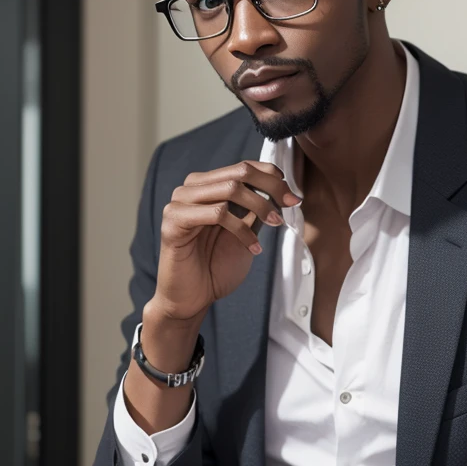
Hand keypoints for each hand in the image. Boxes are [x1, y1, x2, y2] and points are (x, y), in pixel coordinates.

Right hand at [151, 160, 301, 321]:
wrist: (192, 298)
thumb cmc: (215, 267)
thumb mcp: (245, 232)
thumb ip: (256, 210)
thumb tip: (282, 191)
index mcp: (207, 186)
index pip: (243, 167)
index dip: (272, 177)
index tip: (293, 197)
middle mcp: (191, 188)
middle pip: (239, 172)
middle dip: (272, 188)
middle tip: (289, 206)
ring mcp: (179, 202)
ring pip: (229, 189)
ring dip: (259, 206)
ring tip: (275, 224)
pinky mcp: (174, 221)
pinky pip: (217, 213)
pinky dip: (242, 229)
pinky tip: (253, 248)